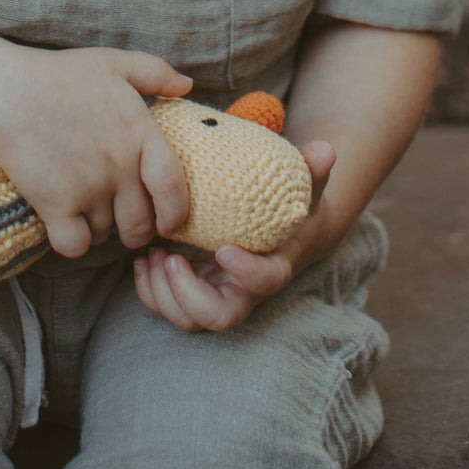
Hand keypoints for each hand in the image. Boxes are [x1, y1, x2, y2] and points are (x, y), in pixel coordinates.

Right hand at [0, 44, 192, 258]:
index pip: (174, 189)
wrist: (3, 92)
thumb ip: (155, 72)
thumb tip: (188, 85)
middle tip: (122, 218)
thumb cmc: (58, 75)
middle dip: (136, 229)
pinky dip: (72, 241)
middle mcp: (120, 166)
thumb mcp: (112, 63)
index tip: (168, 220)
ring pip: (107, 234)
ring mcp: (88, 189)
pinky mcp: (56, 205)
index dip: (175, 213)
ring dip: (100, 228)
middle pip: (141, 225)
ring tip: (86, 206)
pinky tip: (65, 222)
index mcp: (139, 133)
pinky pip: (76, 245)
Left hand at [133, 139, 336, 332]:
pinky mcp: (195, 292)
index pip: (266, 282)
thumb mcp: (303, 189)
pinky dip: (150, 291)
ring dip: (163, 293)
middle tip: (170, 257)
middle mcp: (244, 290)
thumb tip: (325, 149)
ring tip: (152, 254)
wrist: (278, 229)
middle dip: (188, 294)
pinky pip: (170, 308)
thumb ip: (313, 171)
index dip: (246, 272)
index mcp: (273, 266)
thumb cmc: (289, 206)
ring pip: (188, 320)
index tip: (223, 247)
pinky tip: (143, 261)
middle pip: (219, 317)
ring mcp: (218, 294)